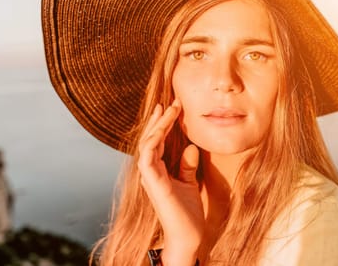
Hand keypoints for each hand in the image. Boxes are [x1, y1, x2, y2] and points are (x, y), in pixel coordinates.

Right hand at [137, 99, 203, 265]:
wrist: (188, 236)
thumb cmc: (188, 212)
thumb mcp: (190, 182)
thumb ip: (187, 165)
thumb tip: (191, 146)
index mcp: (157, 171)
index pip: (156, 142)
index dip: (163, 124)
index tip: (173, 107)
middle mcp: (150, 172)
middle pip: (149, 139)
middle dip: (158, 119)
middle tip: (169, 102)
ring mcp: (149, 177)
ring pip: (146, 143)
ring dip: (157, 125)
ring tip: (169, 109)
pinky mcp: (153, 183)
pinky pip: (147, 156)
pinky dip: (153, 140)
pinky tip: (163, 128)